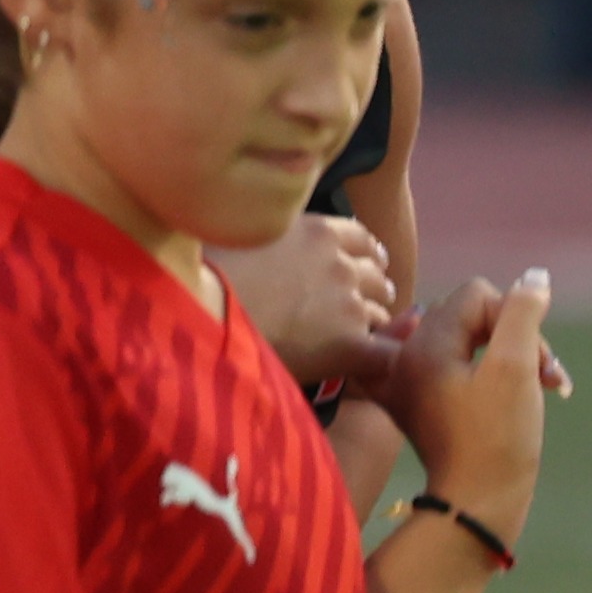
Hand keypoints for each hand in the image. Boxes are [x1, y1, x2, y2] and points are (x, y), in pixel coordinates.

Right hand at [211, 214, 404, 386]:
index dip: (362, 251)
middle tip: (352, 300)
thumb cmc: (203, 276)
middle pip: (375, 274)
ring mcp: (350, 305)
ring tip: (350, 331)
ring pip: (379, 312)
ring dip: (367, 319)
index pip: (360, 236)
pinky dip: (386, 355)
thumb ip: (272, 231)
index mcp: (316, 231)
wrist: (202, 319)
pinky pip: (389, 352)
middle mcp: (340, 264)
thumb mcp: (240, 232)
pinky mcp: (352, 345)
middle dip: (368, 286)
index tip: (359, 261)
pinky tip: (374, 360)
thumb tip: (272, 233)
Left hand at [379, 270, 558, 524]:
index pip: (477, 295)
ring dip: (511, 357)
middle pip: (471, 317)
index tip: (536, 361)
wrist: (478, 499)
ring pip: (468, 341)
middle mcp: (404, 354)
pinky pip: (452, 365)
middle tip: (547, 378)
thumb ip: (522, 314)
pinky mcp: (416, 400)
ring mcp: (406, 379)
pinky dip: (486, 373)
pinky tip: (515, 392)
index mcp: (421, 343)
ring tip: (543, 386)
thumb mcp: (517, 369)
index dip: (516, 319)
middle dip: (516, 340)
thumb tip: (532, 276)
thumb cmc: (500, 437)